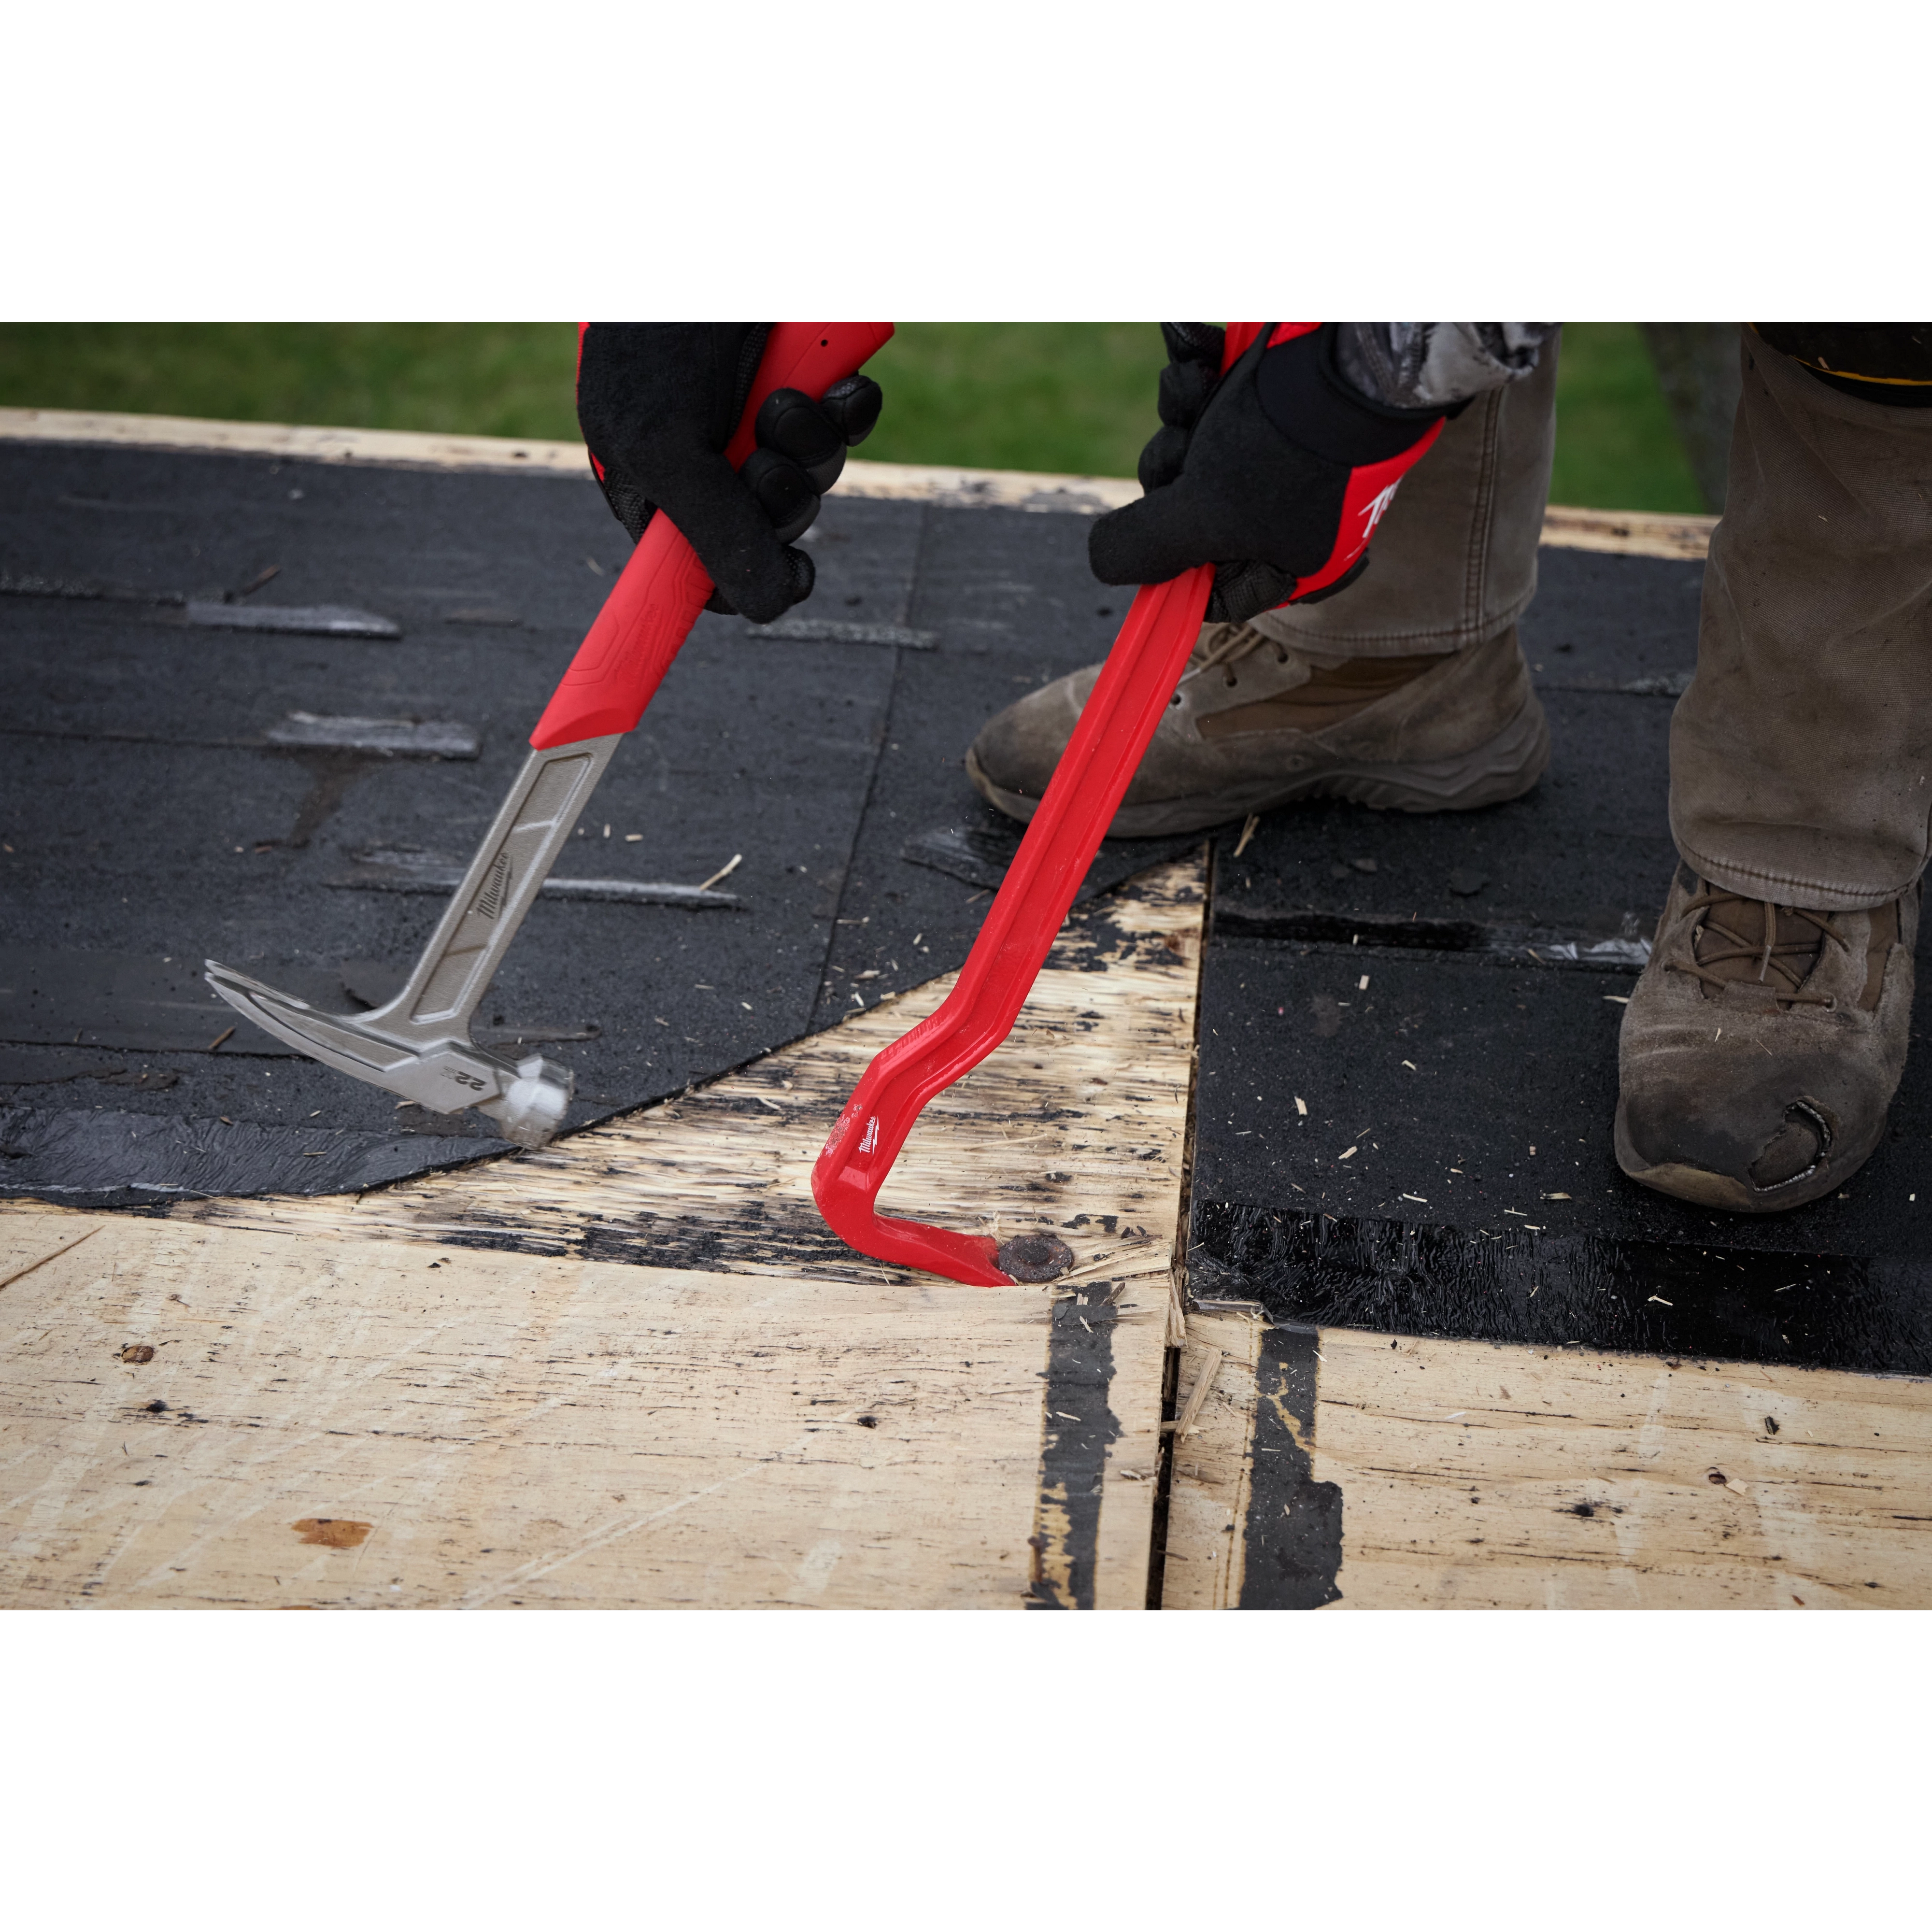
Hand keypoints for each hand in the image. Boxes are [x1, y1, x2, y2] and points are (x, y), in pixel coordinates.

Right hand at [576, 320, 882, 622]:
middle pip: (775, 531)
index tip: (789, 578)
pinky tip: (834, 385)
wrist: (704, 268)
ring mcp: (763, 425)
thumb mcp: (666, 449)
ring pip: (818, 480)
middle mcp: (714, 464)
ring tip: (784, 402)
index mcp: (660, 491)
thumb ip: (712, 535)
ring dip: (813, 449)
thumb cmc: (657, 340)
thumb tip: (764, 610)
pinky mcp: (811, 386)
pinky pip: (850, 426)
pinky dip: (850, 410)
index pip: (707, 572)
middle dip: (784, 500)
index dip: (747, 584)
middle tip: (764, 459)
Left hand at [1089, 321, 1443, 623]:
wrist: (1349, 347)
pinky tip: (1197, 350)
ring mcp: (1276, 453)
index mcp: (1289, 560)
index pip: (1215, 591)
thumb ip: (1148, 548)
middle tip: (1187, 455)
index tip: (1145, 547)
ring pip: (1190, 447)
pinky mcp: (1266, 399)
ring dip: (1180, 412)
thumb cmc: (1287, 445)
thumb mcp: (1205, 514)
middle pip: (1189, 514)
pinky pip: (1204, 394)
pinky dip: (1193, 370)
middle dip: (1173, 473)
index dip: (1172, 574)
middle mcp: (1285, 512)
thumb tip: (1105, 562)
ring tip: (1202, 390)